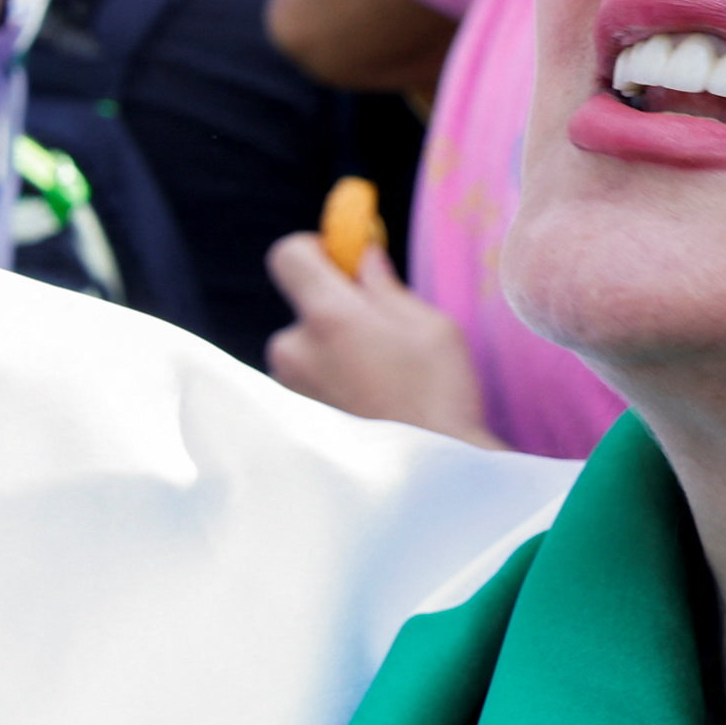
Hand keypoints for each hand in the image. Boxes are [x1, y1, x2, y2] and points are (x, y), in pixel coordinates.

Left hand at [263, 235, 497, 442]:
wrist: (428, 474)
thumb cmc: (438, 394)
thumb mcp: (429, 326)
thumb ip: (385, 286)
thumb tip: (363, 258)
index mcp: (328, 316)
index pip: (288, 256)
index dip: (315, 250)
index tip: (344, 261)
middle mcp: (293, 348)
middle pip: (303, 307)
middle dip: (337, 310)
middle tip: (384, 333)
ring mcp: (287, 385)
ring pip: (306, 347)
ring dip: (334, 349)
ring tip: (382, 376)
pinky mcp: (291, 414)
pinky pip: (308, 379)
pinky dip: (331, 379)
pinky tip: (369, 400)